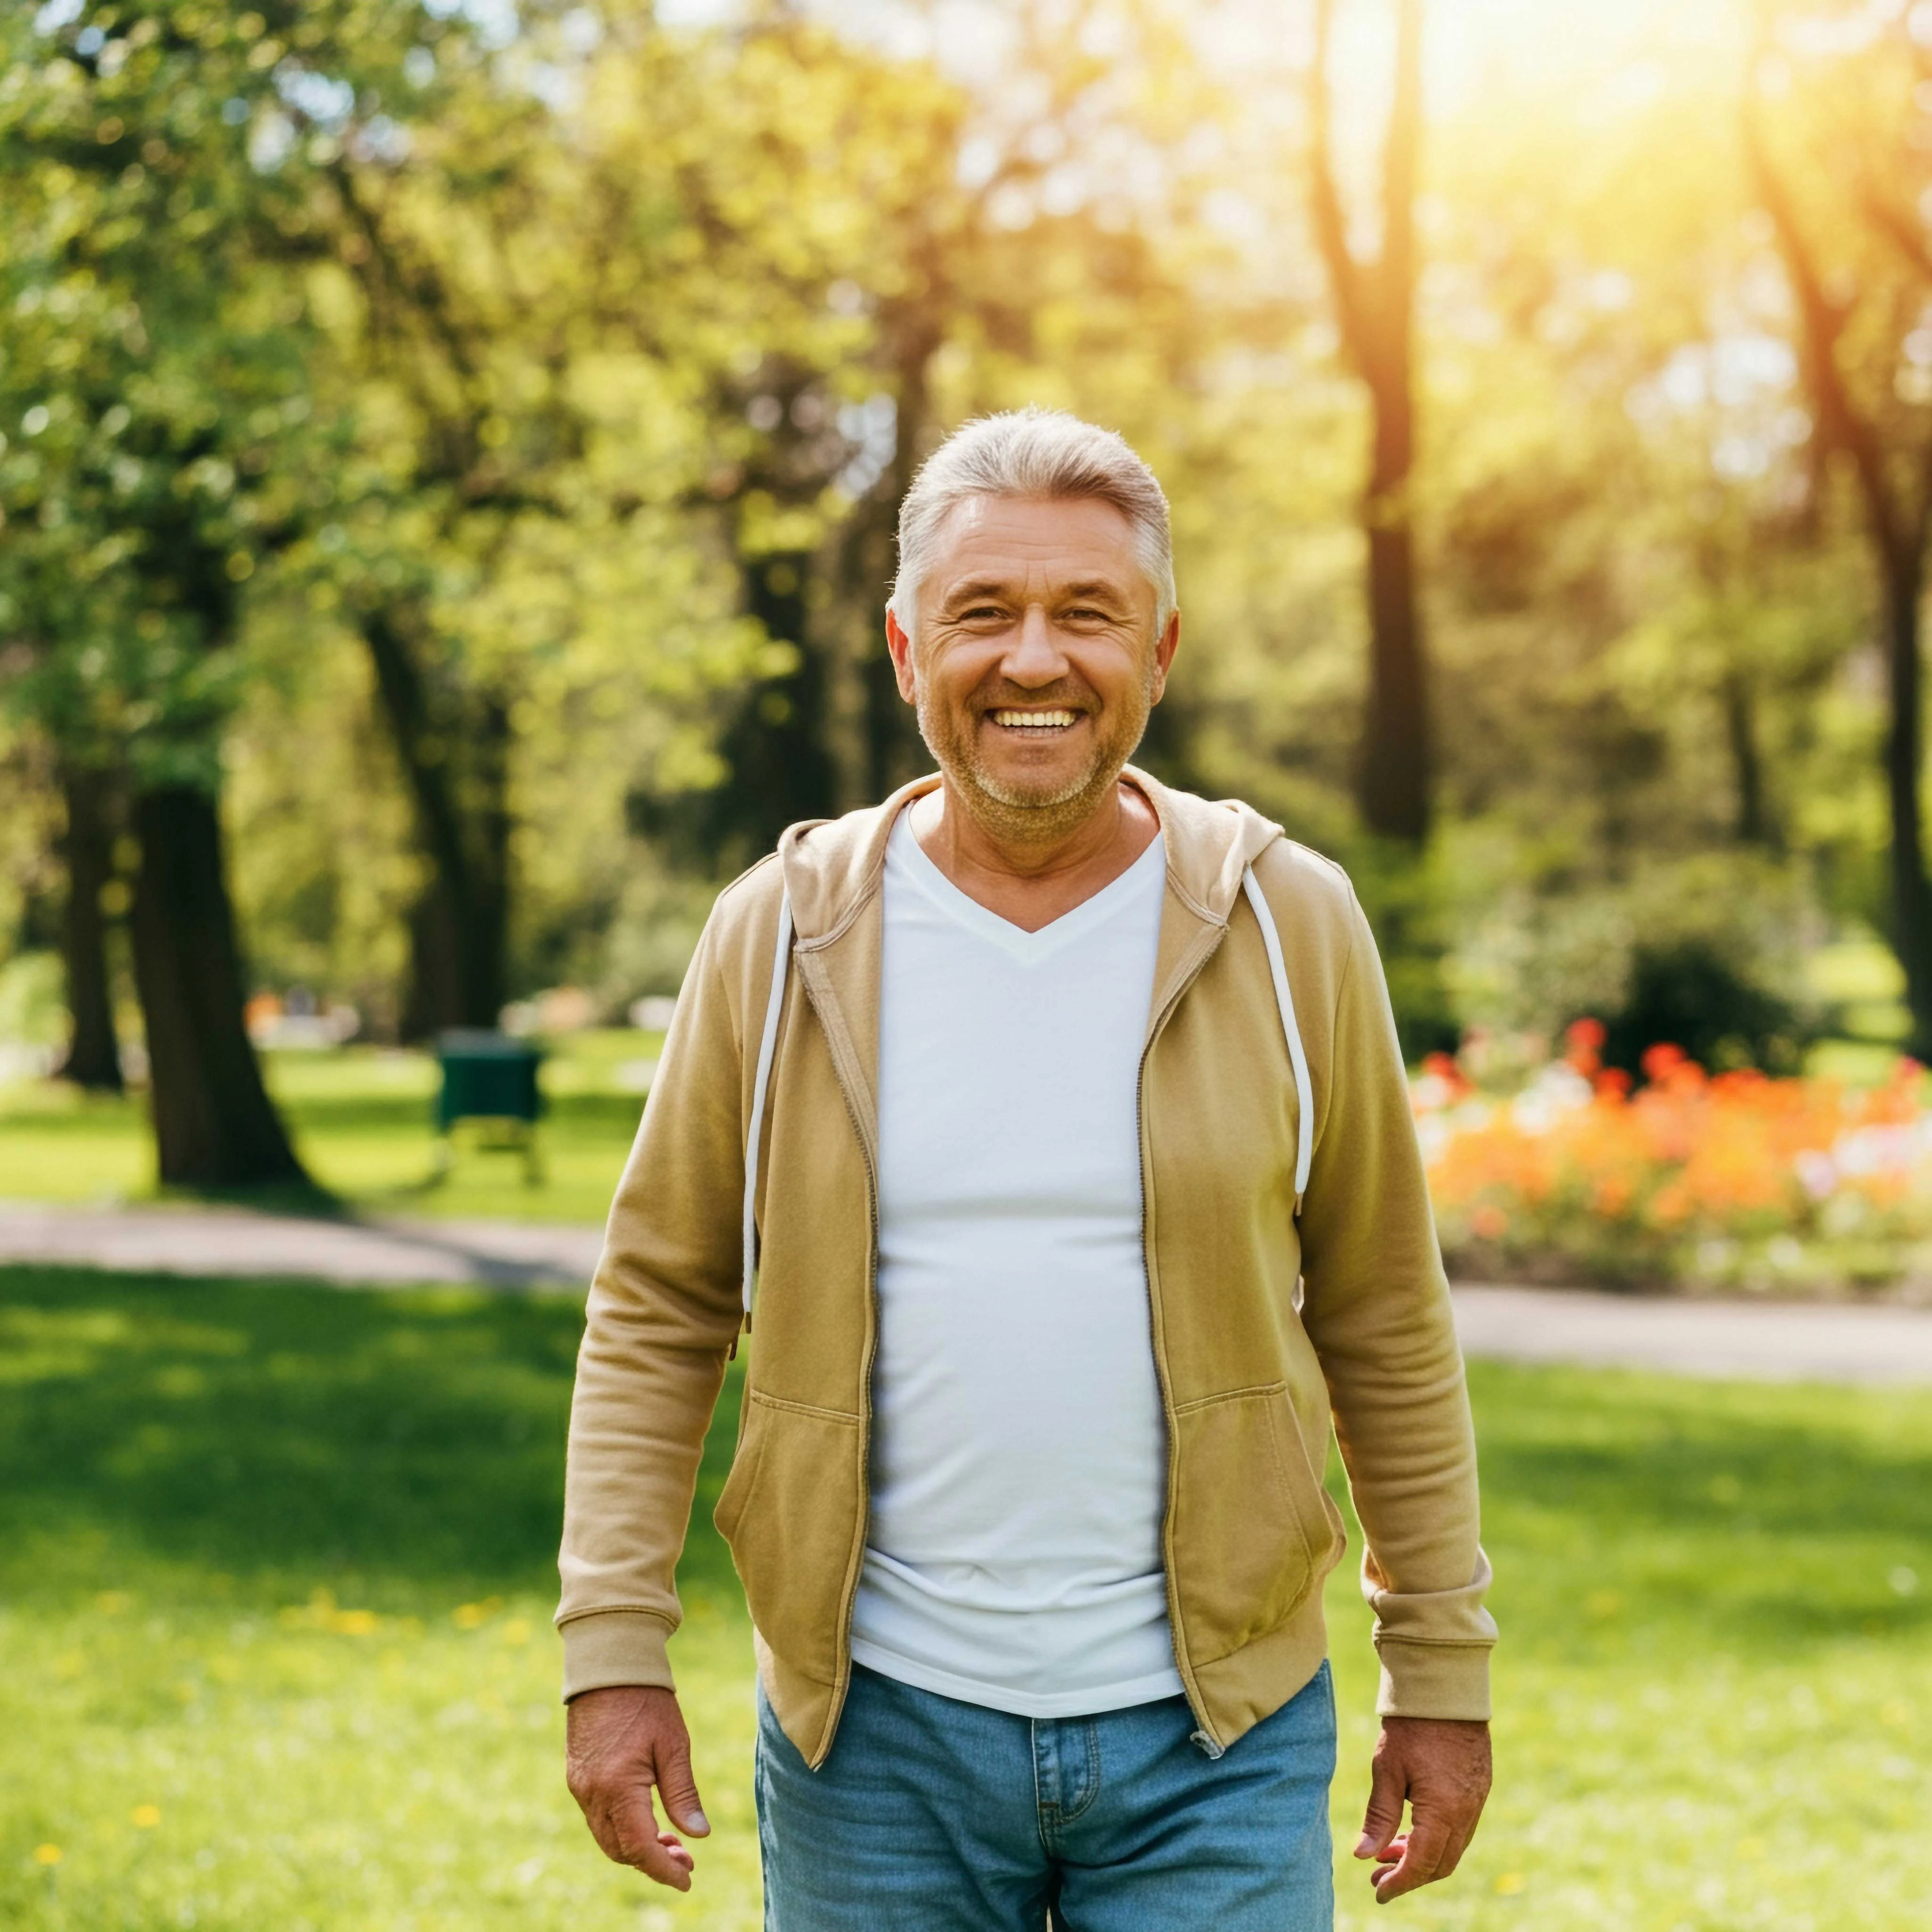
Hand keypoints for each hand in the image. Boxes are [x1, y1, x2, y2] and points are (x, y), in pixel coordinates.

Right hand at [565, 1685, 710, 1891]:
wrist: (608, 1666)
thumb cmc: (646, 1700)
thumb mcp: (673, 1744)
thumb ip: (683, 1793)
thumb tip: (699, 1835)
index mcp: (617, 1787)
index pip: (640, 1847)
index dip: (664, 1869)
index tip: (687, 1879)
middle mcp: (592, 1794)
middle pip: (620, 1851)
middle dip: (652, 1862)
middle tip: (686, 1858)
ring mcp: (580, 1787)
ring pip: (607, 1838)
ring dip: (636, 1848)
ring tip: (671, 1843)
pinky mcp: (577, 1778)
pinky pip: (598, 1819)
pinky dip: (622, 1829)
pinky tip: (647, 1820)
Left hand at [1353, 1715, 1490, 1903]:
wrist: (1444, 1688)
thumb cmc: (1411, 1726)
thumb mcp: (1387, 1770)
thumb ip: (1379, 1817)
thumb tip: (1362, 1856)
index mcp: (1444, 1811)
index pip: (1422, 1864)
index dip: (1400, 1883)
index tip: (1378, 1892)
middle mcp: (1467, 1812)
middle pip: (1441, 1863)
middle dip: (1410, 1875)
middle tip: (1378, 1875)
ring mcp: (1477, 1801)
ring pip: (1452, 1848)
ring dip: (1422, 1856)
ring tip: (1388, 1853)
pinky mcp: (1479, 1788)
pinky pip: (1460, 1828)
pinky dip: (1436, 1838)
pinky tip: (1412, 1832)